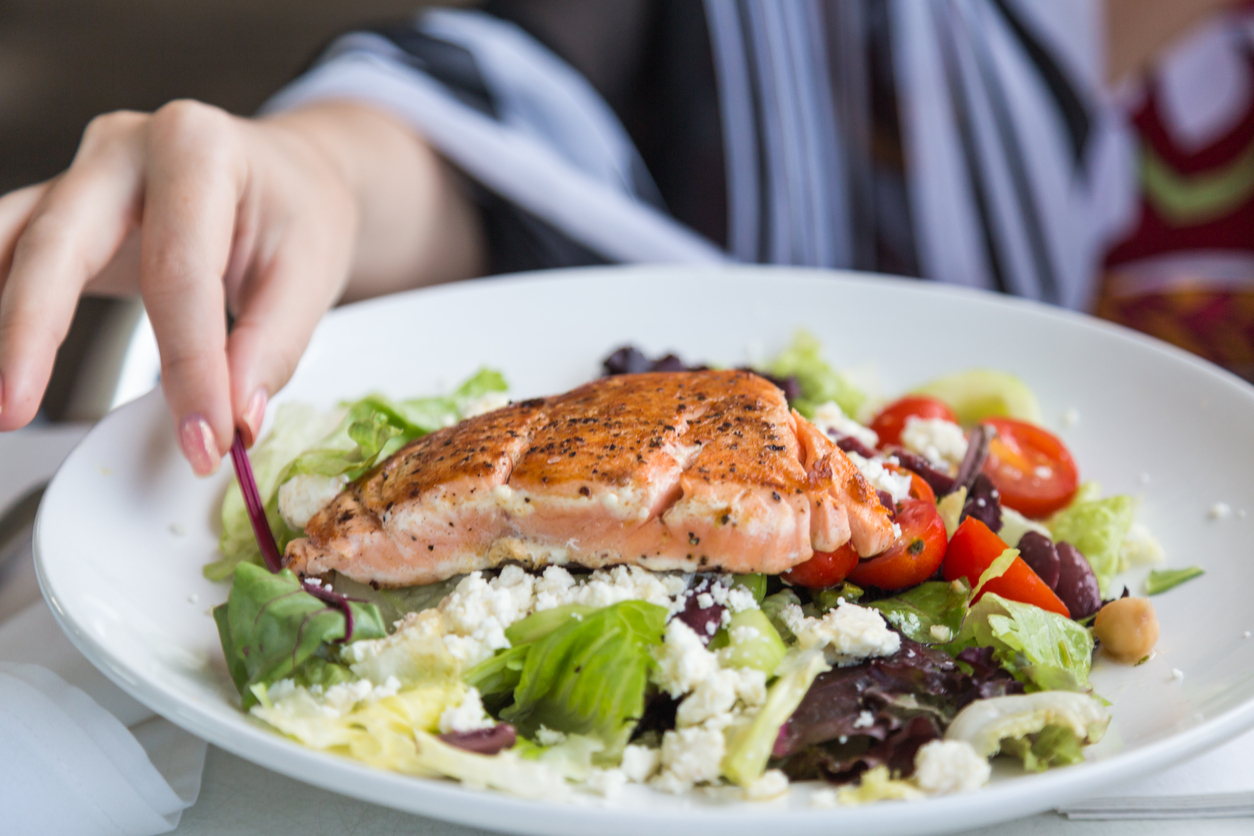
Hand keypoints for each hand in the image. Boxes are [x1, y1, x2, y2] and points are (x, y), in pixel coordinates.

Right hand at [0, 99, 483, 473]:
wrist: (289, 175)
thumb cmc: (299, 211)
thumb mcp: (313, 271)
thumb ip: (273, 347)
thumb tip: (233, 419)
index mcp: (196, 148)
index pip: (180, 273)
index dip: (189, 366)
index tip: (203, 439)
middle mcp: (124, 149)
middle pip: (59, 243)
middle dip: (32, 333)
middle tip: (14, 412)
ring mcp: (80, 175)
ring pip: (9, 240)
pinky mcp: (57, 210)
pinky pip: (5, 251)